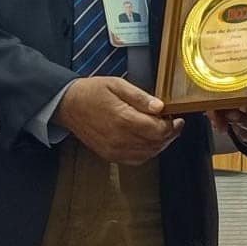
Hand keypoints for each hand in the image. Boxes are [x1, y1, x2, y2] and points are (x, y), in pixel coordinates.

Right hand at [55, 76, 183, 164]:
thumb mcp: (118, 85)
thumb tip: (160, 107)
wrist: (68, 105)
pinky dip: (147, 153)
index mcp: (122, 119)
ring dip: (160, 144)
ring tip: (164, 131)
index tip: (178, 117)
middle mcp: (119, 139)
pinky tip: (150, 141)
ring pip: (147, 154)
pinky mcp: (109, 155)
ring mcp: (113, 150)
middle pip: (155, 144)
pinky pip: (135, 160)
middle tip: (175, 123)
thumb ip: (140, 97)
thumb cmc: (93, 92)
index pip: (157, 130)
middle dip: (169, 135)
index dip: (172, 126)